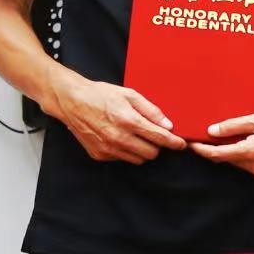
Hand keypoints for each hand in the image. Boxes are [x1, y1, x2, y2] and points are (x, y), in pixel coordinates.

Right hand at [45, 74, 184, 163]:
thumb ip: (151, 110)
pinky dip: (125, 151)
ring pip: (138, 159)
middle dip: (156, 145)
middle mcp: (119, 138)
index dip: (174, 142)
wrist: (72, 101)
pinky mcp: (100, 155)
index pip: (160, 138)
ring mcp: (109, 149)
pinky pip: (122, 158)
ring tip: (133, 135)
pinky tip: (117, 137)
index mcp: (129, 121)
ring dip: (141, 150)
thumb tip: (168, 125)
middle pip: (151, 153)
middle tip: (151, 134)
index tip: (181, 144)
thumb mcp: (129, 94)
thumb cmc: (101, 95)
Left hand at [191, 110, 253, 176]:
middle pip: (225, 159)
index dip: (202, 150)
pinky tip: (241, 142)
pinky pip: (246, 164)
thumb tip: (213, 131)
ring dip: (227, 151)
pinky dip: (239, 154)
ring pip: (236, 162)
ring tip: (222, 136)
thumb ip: (234, 126)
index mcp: (250, 152)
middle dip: (213, 149)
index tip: (191, 145)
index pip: (218, 155)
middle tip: (203, 136)